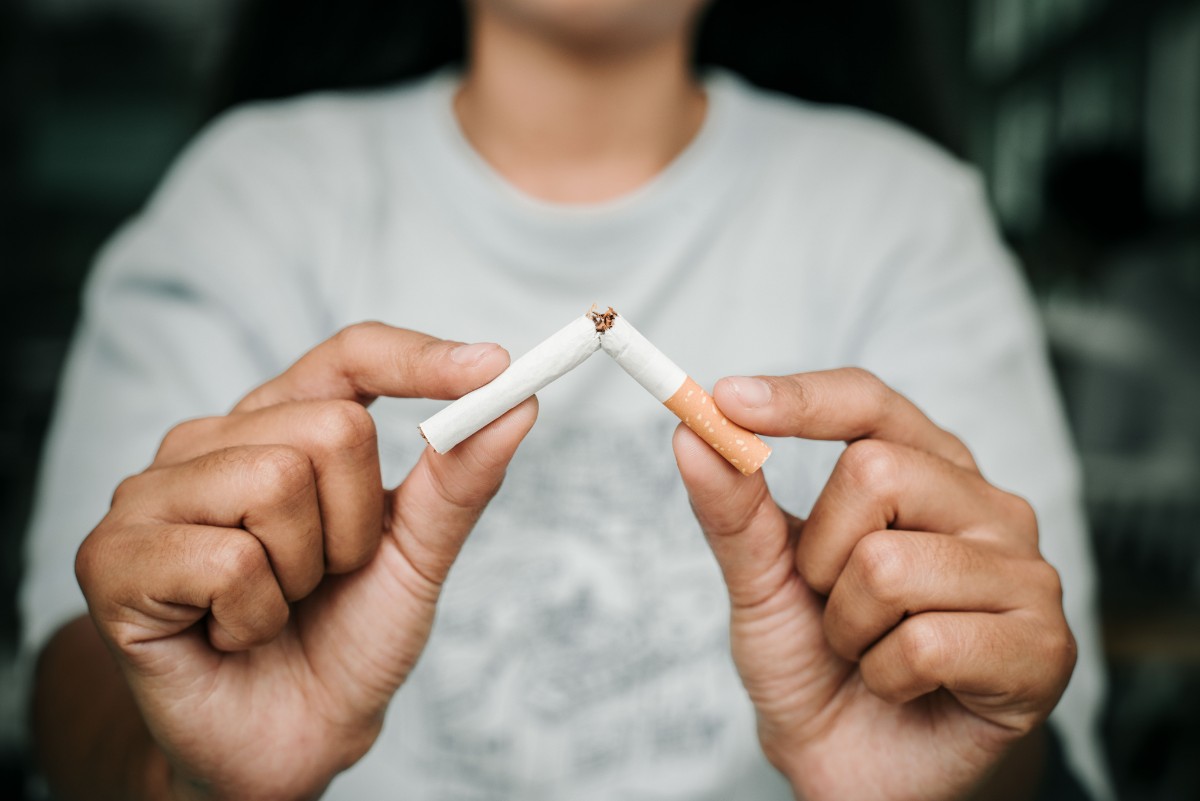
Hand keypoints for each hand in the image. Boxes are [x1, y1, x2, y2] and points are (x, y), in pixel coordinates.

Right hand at [75, 323, 536, 800]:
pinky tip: (232, 633)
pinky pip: (229, 559)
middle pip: (331, 426)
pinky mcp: (113, 557)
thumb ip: (456, 481)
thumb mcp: (415, 556)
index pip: (350, 355)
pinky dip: (256, 615)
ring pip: (276, 483)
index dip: (420, 358)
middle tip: (324, 577)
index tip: (494, 367)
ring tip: (277, 603)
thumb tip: (517, 403)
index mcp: (280, 425)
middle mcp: (211, 442)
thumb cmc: (346, 637)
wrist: (290, 738)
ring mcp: (152, 493)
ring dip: (305, 572)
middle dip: (356, 526)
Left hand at [672, 368, 1074, 800]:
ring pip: (891, 565)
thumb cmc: (823, 665)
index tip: (727, 400)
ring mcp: (1026, 573)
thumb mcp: (762, 584)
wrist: (864, 771)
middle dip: (820, 555)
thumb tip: (692, 433)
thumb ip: (735, 511)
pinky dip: (887, 677)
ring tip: (870, 652)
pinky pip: (927, 642)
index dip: (801, 398)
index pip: (868, 403)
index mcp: (926, 471)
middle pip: (875, 471)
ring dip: (849, 628)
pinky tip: (905, 689)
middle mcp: (985, 507)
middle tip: (833, 604)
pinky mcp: (1044, 647)